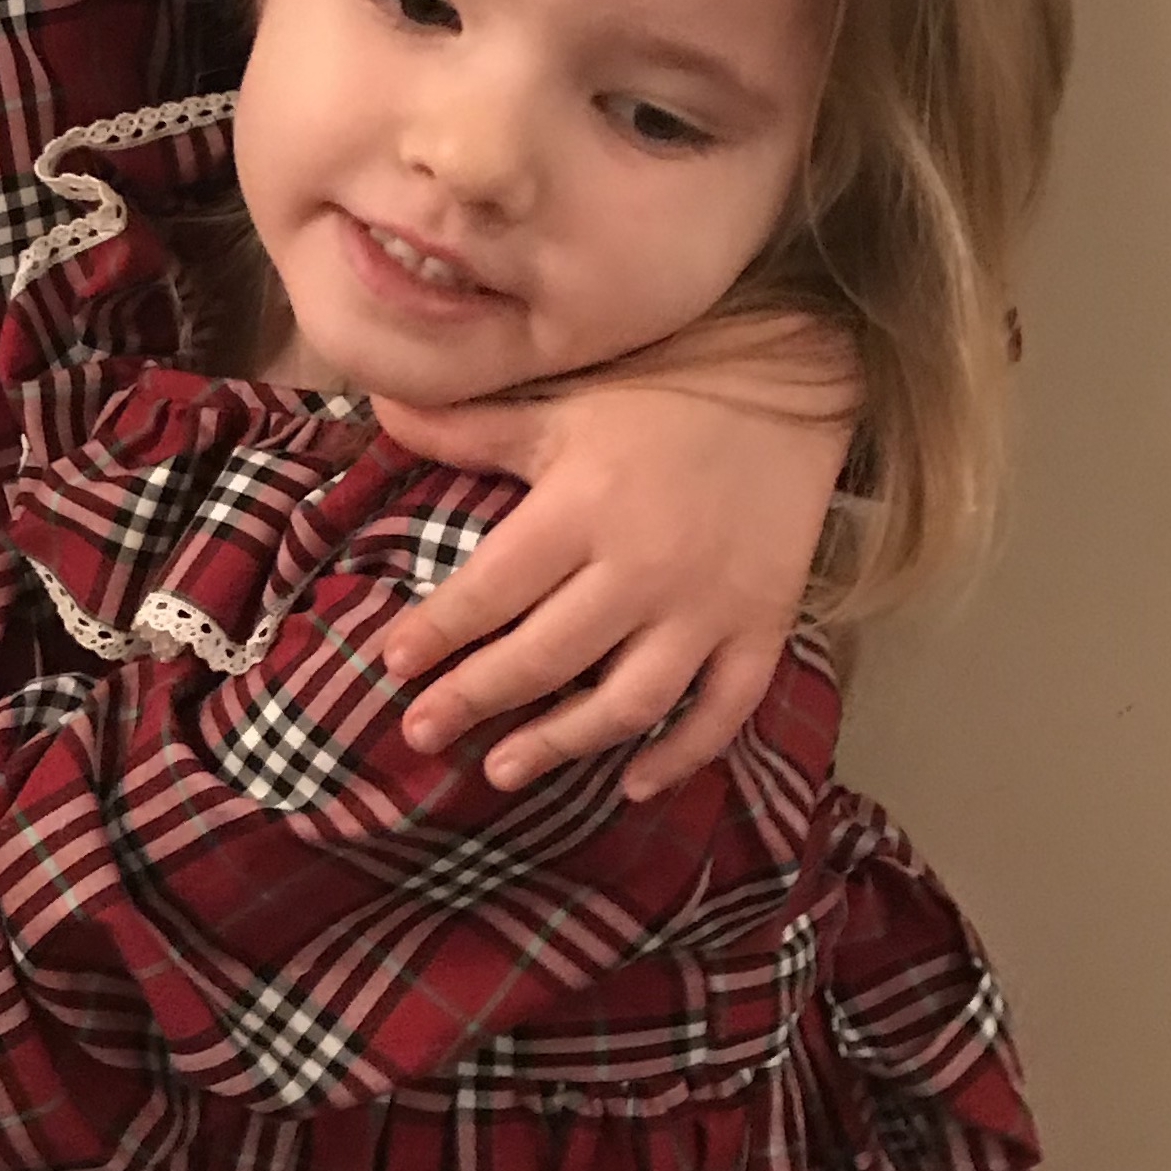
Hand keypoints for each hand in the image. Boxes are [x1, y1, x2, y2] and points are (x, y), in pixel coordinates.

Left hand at [373, 323, 853, 799]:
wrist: (791, 386)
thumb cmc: (658, 398)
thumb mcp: (559, 409)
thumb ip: (468, 428)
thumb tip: (379, 409)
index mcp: (583, 508)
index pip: (493, 588)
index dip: (438, 632)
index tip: (392, 666)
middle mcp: (642, 567)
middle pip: (547, 656)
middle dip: (475, 699)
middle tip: (419, 733)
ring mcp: (707, 606)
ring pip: (628, 700)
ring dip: (562, 743)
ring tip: (502, 770)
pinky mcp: (761, 626)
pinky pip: (724, 709)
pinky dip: (682, 756)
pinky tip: (633, 785)